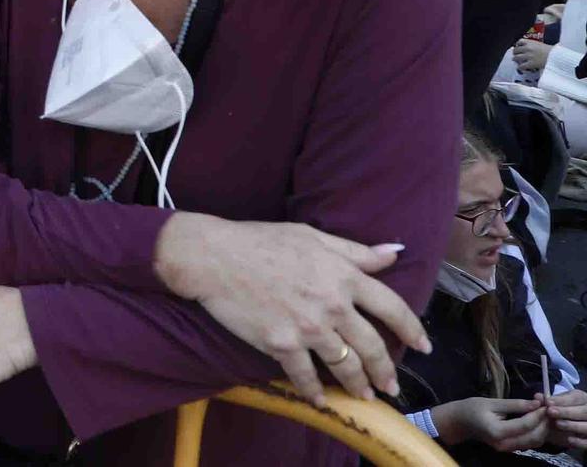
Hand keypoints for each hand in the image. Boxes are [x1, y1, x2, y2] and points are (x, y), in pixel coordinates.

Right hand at [153, 214, 425, 405]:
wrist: (212, 257)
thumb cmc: (259, 240)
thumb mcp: (311, 237)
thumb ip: (355, 250)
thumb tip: (394, 252)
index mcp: (342, 276)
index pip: (392, 308)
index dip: (413, 330)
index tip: (424, 346)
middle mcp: (331, 305)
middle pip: (372, 346)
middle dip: (386, 371)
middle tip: (391, 386)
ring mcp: (307, 327)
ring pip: (345, 365)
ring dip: (359, 384)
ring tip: (365, 395)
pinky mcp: (280, 344)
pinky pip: (305, 375)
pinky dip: (315, 391)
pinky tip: (320, 399)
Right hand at [435, 396, 549, 450]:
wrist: (459, 422)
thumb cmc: (472, 408)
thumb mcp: (492, 402)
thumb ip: (515, 404)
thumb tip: (537, 403)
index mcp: (497, 432)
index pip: (525, 425)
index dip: (538, 414)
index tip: (544, 403)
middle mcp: (504, 444)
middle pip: (534, 437)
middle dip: (544, 422)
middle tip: (547, 407)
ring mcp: (508, 448)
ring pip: (535, 442)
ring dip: (543, 428)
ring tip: (543, 412)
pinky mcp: (510, 448)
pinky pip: (529, 442)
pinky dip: (537, 431)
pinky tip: (536, 419)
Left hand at [514, 38, 553, 75]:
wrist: (557, 57)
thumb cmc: (551, 51)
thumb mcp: (541, 44)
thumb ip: (533, 45)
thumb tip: (527, 48)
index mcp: (531, 42)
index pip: (519, 41)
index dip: (517, 45)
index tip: (518, 47)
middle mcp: (528, 48)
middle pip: (515, 50)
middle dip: (515, 53)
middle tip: (516, 55)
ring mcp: (529, 56)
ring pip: (516, 58)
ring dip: (516, 59)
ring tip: (517, 61)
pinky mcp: (531, 63)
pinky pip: (521, 66)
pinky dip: (520, 67)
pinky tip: (521, 67)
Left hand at [540, 388, 586, 448]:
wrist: (573, 425)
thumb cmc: (565, 411)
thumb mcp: (560, 403)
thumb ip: (550, 400)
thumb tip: (537, 397)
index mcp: (583, 400)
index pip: (576, 398)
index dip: (562, 400)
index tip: (548, 402)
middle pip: (583, 411)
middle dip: (567, 412)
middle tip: (551, 412)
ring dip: (573, 425)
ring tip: (558, 424)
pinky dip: (580, 441)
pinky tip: (569, 440)